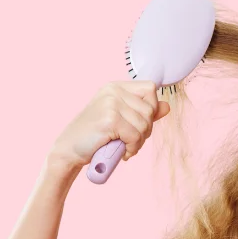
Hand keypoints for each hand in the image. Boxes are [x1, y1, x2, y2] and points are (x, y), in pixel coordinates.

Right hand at [46, 81, 169, 174]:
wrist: (70, 149)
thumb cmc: (96, 136)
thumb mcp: (122, 120)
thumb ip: (144, 113)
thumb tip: (167, 106)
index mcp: (116, 87)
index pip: (151, 89)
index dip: (150, 109)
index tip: (136, 123)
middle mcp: (113, 90)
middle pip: (150, 109)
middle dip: (145, 130)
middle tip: (128, 139)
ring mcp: (111, 103)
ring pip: (144, 125)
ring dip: (138, 142)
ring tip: (124, 145)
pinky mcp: (109, 119)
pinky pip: (135, 136)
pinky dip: (132, 148)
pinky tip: (121, 151)